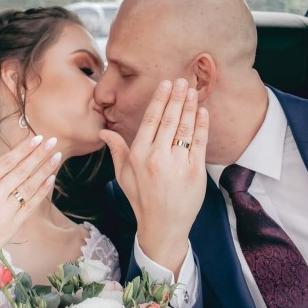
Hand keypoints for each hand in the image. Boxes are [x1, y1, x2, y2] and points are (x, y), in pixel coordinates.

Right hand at [0, 135, 61, 286]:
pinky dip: (41, 192)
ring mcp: (4, 213)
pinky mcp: (11, 228)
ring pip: (29, 187)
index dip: (23, 149)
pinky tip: (50, 180)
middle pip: (21, 171)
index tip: (36, 138)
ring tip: (57, 156)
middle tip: (53, 141)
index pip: (6, 162)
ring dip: (45, 170)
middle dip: (39, 154)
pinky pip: (30, 206)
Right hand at [100, 79, 208, 275]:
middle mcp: (157, 157)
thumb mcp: (123, 176)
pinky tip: (202, 112)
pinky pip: (200, 143)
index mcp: (138, 155)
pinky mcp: (195, 172)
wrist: (163, 226)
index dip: (159, 100)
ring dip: (190, 107)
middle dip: (177, 97)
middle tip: (182, 81)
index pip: (150, 120)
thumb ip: (117, 150)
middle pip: (169, 120)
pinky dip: (202, 126)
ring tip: (193, 91)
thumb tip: (104, 131)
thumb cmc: (142, 200)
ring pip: (185, 128)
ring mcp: (177, 164)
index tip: (166, 84)